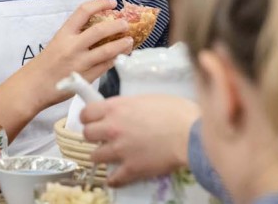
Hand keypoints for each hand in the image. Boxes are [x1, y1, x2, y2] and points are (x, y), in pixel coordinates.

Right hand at [25, 0, 132, 104]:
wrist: (33, 87)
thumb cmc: (44, 65)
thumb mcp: (56, 43)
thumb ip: (74, 36)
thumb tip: (99, 31)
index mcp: (63, 34)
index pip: (83, 11)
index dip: (100, 4)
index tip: (112, 3)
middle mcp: (72, 46)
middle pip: (100, 30)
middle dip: (117, 25)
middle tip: (125, 24)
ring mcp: (80, 63)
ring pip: (108, 50)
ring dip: (122, 45)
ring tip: (129, 42)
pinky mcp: (85, 78)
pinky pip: (105, 67)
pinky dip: (115, 60)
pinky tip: (120, 57)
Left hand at [80, 95, 200, 186]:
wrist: (191, 133)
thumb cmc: (176, 111)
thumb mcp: (147, 99)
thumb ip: (128, 106)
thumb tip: (122, 112)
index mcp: (116, 108)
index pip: (86, 113)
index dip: (88, 118)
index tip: (93, 121)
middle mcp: (112, 128)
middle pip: (87, 135)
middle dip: (94, 136)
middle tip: (104, 138)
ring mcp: (120, 150)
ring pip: (95, 156)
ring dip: (102, 156)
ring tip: (111, 156)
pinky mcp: (131, 169)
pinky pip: (113, 178)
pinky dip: (114, 179)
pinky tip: (116, 178)